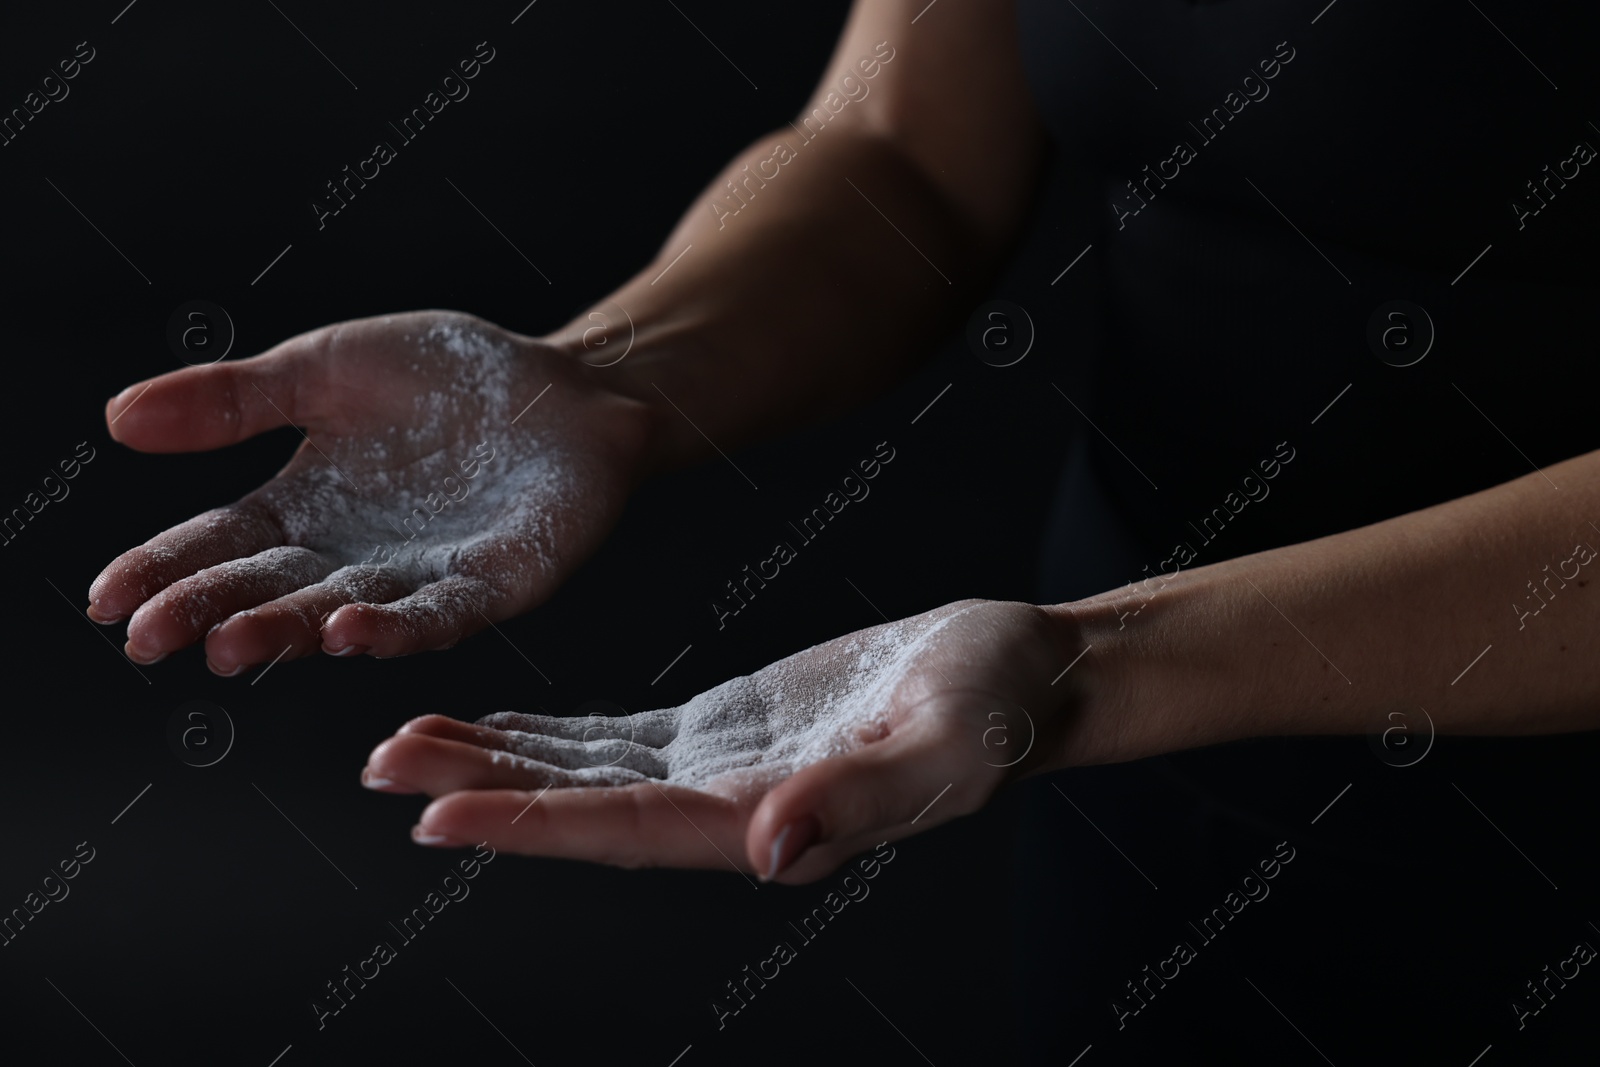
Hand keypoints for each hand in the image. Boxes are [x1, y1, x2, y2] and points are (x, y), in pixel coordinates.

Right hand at [89, 311, 651, 671]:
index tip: (106, 599)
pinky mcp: (497, 582)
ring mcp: (426, 576)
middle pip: (271, 590)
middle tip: (150, 639)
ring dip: (289, 632)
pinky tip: (349, 631)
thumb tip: (118, 416)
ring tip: (232, 644)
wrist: (564, 384)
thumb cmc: (446, 379)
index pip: (221, 545)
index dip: (164, 570)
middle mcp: (357, 555)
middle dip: (210, 613)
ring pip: (346, 613)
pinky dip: (397, 627)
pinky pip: (443, 614)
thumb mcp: (323, 371)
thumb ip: (234, 400)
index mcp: (308, 508)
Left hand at [363, 599, 1088, 881]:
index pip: (627, 829)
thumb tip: (768, 854)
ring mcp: (720, 772)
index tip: (437, 814)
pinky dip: (552, 736)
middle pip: (581, 809)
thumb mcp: (946, 749)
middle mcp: (728, 810)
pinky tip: (499, 726)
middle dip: (481, 792)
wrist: (1020, 674)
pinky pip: (619, 741)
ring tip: (404, 743)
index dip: (531, 825)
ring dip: (496, 762)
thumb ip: (859, 802)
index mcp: (771, 820)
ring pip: (585, 774)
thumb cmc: (996, 709)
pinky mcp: (725, 732)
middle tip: (380, 770)